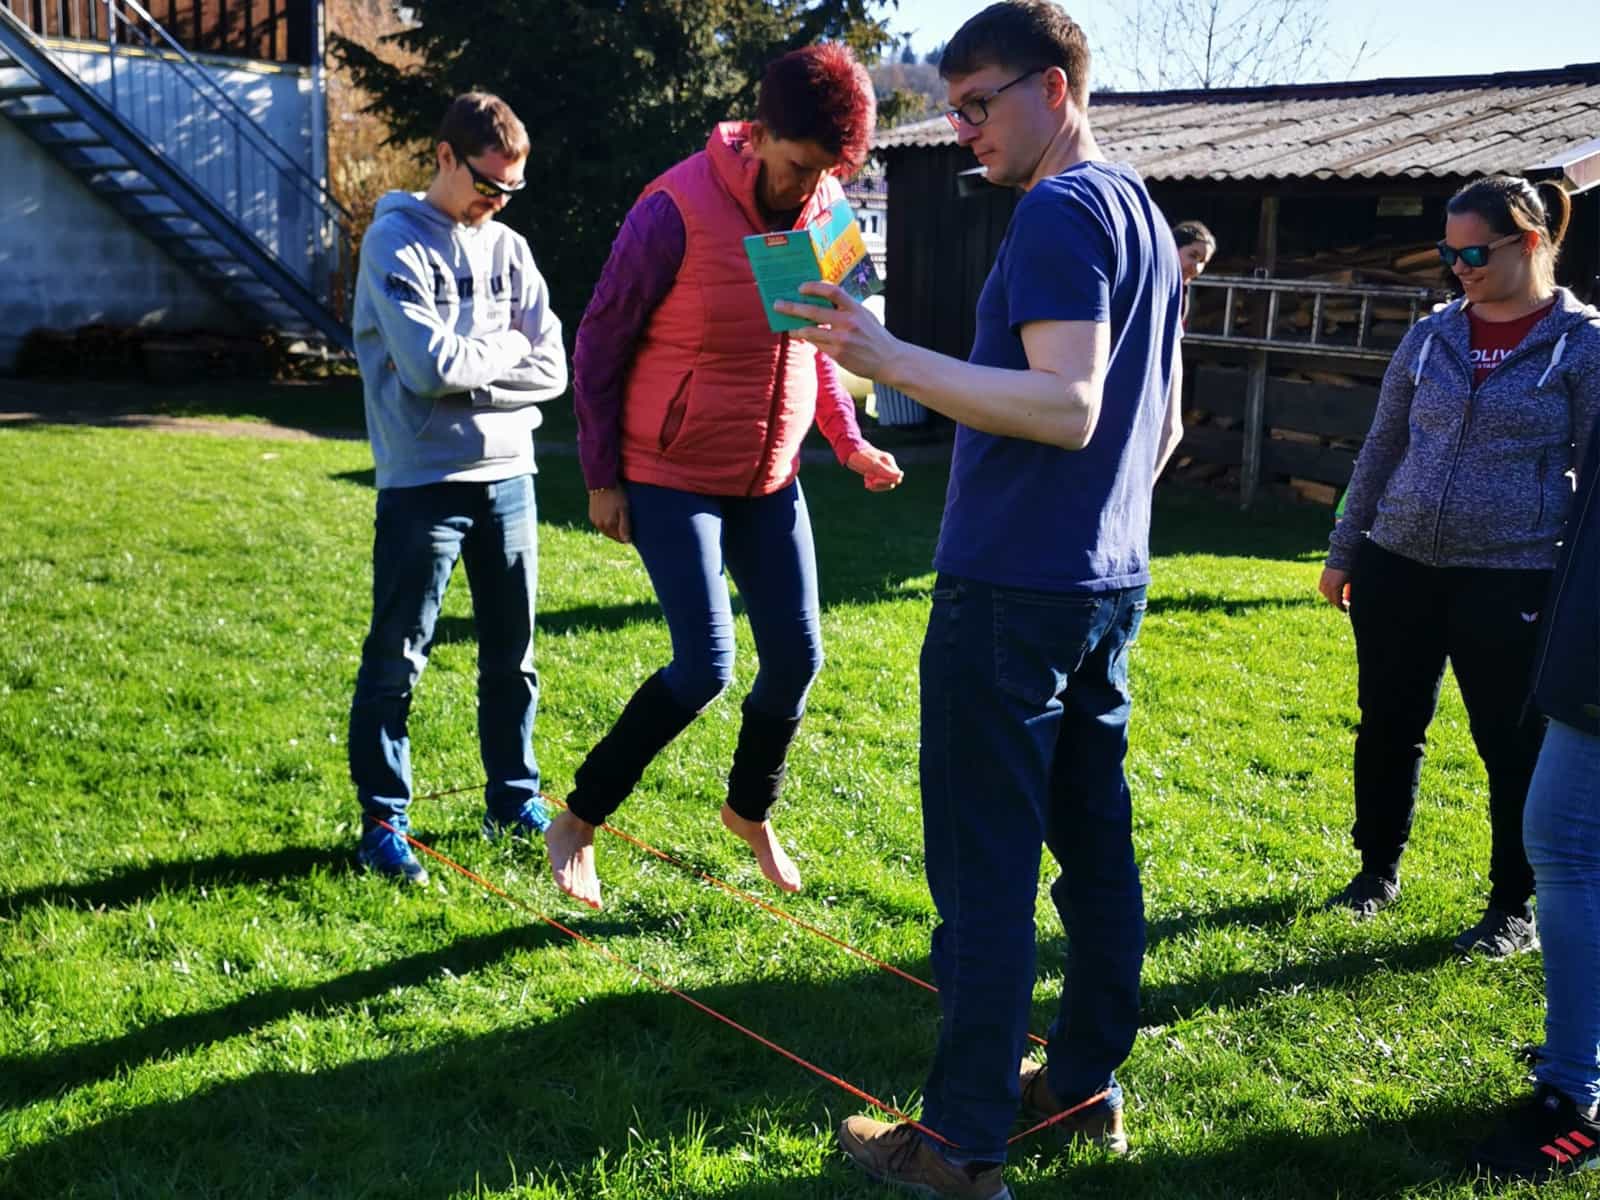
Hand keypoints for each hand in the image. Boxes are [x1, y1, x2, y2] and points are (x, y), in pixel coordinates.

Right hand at [588, 487, 630, 543]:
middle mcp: (601, 525)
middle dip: (620, 535)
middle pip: (612, 536)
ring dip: (613, 531)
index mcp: (609, 525)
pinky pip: (600, 525)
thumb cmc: (616, 495)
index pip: (620, 539)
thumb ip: (625, 526)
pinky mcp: (591, 517)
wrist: (601, 483)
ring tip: (619, 524)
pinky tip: (611, 519)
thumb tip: (627, 542)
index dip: (627, 538)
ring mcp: (595, 521)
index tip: (633, 534)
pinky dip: (606, 525)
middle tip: (627, 530)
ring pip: (606, 531)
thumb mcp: (624, 509)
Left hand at [774, 281, 903, 381]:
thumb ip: (846, 308)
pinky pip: (817, 345)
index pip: (832, 291)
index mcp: (855, 308)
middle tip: (777, 304)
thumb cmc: (875, 336)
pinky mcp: (838, 354)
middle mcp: (848, 322)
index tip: (800, 287)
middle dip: (792, 307)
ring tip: (790, 327)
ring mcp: (842, 339)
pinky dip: (810, 340)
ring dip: (796, 328)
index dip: (814, 286)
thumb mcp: (865, 315)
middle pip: (813, 311)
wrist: (889, 360)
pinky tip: (805, 337)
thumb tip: (821, 301)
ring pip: (810, 331)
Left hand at [846, 444, 903, 491]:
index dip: (887, 481)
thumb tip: (901, 475)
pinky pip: (879, 483)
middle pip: (892, 482)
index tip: (875, 479)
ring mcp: (882, 469)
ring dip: (876, 485)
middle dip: (881, 484)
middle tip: (869, 481)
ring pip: (885, 484)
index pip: (896, 477)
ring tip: (866, 481)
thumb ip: (887, 471)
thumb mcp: (873, 465)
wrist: (849, 452)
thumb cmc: (861, 457)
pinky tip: (865, 481)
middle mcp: (887, 465)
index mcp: (889, 461)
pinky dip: (872, 484)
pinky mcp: (876, 473)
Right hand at [1318, 566, 1350, 611]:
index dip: (1341, 608)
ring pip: (1325, 594)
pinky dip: (1327, 591)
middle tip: (1343, 605)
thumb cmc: (1350, 569)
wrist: (1342, 556)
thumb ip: (1349, 592)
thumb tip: (1350, 600)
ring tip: (1337, 598)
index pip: (1337, 602)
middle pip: (1331, 599)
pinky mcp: (1322, 577)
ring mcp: (1324, 581)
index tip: (1345, 610)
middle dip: (1336, 603)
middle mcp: (1328, 585)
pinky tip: (1331, 592)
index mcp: (1335, 587)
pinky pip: (1323, 588)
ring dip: (1331, 598)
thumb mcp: (1351, 581)